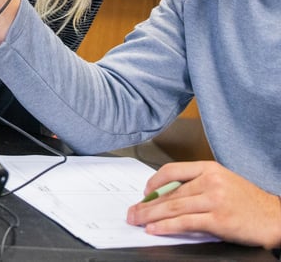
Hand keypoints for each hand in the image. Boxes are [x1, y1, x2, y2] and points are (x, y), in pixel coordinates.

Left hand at [127, 160, 280, 248]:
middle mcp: (210, 181)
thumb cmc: (248, 202)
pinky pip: (185, 222)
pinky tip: (154, 229)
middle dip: (147, 204)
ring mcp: (214, 200)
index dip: (154, 182)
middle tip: (132, 211)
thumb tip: (165, 195)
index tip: (144, 193)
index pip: (172, 170)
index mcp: (209, 168)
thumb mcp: (222, 183)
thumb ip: (196, 185)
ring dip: (150, 216)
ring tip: (136, 220)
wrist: (275, 218)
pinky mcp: (218, 220)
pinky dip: (166, 227)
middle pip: (169, 193)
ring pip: (173, 207)